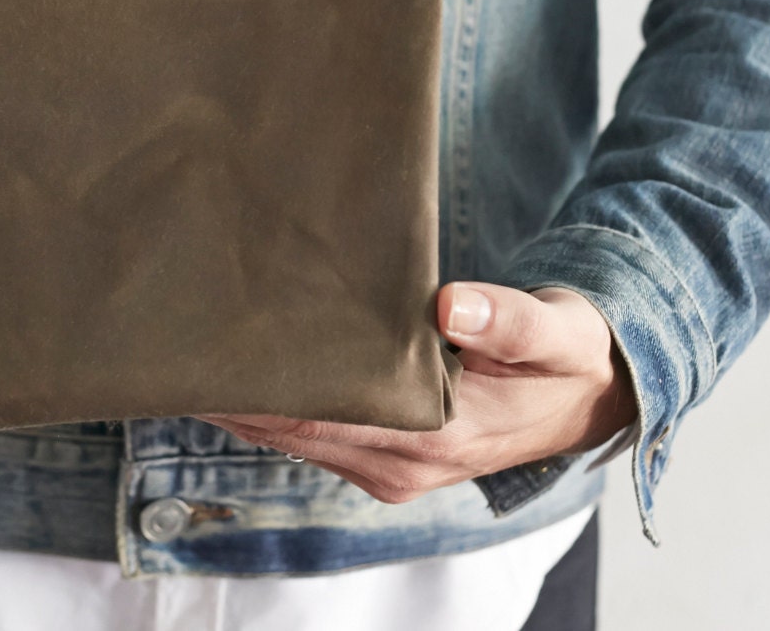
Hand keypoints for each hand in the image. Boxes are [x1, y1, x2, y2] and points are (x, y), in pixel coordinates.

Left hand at [196, 284, 637, 503]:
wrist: (592, 395)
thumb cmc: (568, 354)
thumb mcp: (556, 330)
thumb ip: (508, 318)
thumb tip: (451, 306)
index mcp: (436, 434)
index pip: (322, 413)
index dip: (262, 385)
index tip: (210, 346)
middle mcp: (402, 462)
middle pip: (291, 431)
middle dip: (234, 390)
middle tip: (177, 331)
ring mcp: (391, 463)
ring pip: (293, 436)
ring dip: (246, 399)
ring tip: (191, 342)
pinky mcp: (387, 452)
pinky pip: (312, 433)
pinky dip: (273, 406)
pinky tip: (241, 367)